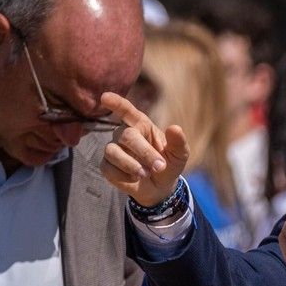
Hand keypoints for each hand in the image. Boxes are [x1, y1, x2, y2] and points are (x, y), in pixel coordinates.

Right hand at [98, 92, 189, 207]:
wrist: (160, 188)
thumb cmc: (169, 165)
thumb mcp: (179, 154)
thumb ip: (178, 142)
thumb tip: (175, 128)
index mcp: (142, 125)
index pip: (126, 110)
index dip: (116, 103)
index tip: (105, 97)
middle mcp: (125, 134)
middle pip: (126, 135)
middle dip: (144, 152)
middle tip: (159, 166)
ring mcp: (114, 149)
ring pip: (113, 152)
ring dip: (132, 165)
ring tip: (146, 174)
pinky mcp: (107, 165)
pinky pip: (109, 168)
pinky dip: (124, 176)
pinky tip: (134, 178)